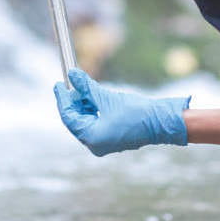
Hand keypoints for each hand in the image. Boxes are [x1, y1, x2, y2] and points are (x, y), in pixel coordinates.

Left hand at [53, 68, 188, 155]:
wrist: (160, 122)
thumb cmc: (135, 112)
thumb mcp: (107, 97)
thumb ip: (87, 87)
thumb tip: (72, 75)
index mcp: (92, 138)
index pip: (69, 117)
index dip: (63, 99)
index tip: (59, 84)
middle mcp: (95, 145)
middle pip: (76, 121)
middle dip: (74, 102)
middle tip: (73, 84)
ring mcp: (104, 144)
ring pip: (86, 122)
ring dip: (84, 105)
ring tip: (86, 88)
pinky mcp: (112, 140)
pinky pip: (96, 125)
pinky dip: (94, 111)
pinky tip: (96, 98)